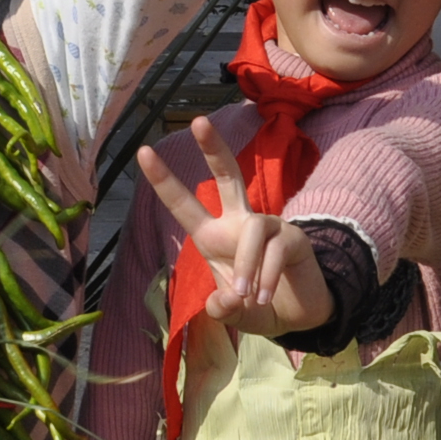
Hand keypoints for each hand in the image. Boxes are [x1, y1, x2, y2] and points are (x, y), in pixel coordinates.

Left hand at [136, 116, 331, 337]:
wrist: (298, 317)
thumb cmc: (257, 305)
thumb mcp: (234, 313)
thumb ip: (222, 309)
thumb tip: (224, 300)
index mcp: (213, 235)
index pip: (184, 204)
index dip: (164, 180)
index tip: (143, 152)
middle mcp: (239, 222)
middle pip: (228, 175)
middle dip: (213, 147)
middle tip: (198, 121)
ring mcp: (269, 226)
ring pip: (253, 230)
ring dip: (247, 266)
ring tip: (248, 297)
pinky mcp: (294, 237)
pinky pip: (276, 250)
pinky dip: (266, 276)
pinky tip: (264, 297)